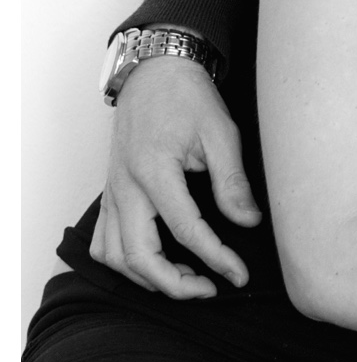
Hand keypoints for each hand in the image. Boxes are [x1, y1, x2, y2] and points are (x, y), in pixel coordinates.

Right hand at [90, 54, 259, 295]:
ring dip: (148, 278)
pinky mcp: (110, 193)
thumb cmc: (188, 98)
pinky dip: (124, 263)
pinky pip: (103, 241)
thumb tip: (248, 221)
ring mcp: (112, 191)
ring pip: (115, 256)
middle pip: (138, 256)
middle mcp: (125, 186)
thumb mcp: (221, 133)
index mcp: (154, 170)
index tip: (239, 274)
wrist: (155, 73)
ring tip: (187, 281)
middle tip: (210, 289)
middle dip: (175, 284)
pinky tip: (154, 265)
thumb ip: (232, 181)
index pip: (187, 230)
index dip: (216, 258)